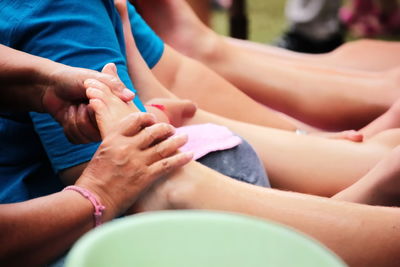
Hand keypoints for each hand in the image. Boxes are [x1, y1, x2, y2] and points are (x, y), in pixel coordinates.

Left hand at [41, 63, 134, 142]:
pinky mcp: (80, 135)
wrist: (50, 85)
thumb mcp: (94, 79)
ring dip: (75, 119)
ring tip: (74, 106)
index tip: (90, 98)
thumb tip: (131, 96)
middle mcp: (108, 121)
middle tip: (82, 102)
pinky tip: (68, 114)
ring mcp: (93, 130)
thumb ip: (113, 86)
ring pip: (87, 137)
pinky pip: (77, 139)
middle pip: (101, 131)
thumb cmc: (74, 79)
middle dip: (85, 114)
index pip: (116, 120)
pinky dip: (68, 125)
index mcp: (115, 107)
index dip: (100, 110)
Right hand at [77, 99, 192, 217]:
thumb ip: (115, 142)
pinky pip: (167, 164)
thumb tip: (128, 137)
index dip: (147, 118)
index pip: (135, 120)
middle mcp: (126, 147)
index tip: (153, 120)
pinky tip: (189, 155)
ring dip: (177, 140)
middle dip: (165, 129)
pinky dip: (180, 158)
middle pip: (152, 132)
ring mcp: (137, 162)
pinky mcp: (145, 177)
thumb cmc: (94, 179)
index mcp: (113, 138)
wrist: (92, 199)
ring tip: (185, 137)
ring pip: (163, 146)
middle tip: (172, 129)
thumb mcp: (101, 152)